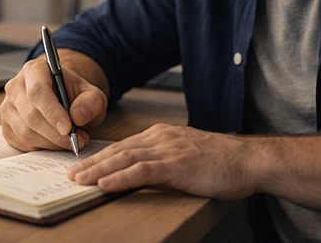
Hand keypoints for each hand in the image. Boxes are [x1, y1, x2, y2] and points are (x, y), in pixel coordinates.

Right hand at [0, 57, 107, 151]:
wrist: (63, 99)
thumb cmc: (75, 95)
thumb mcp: (92, 94)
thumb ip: (91, 102)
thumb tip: (77, 116)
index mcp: (34, 70)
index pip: (38, 91)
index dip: (52, 112)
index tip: (68, 128)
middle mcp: (16, 87)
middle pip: (31, 115)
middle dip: (56, 134)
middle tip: (77, 140)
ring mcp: (8, 107)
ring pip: (26, 133)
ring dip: (51, 143)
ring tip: (70, 141)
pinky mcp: (6, 126)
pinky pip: (22, 144)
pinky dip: (42, 148)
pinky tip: (55, 142)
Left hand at [67, 123, 257, 199]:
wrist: (249, 160)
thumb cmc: (223, 162)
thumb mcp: (187, 155)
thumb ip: (165, 159)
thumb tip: (143, 172)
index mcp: (163, 135)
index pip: (124, 146)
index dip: (102, 156)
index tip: (83, 165)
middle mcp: (161, 138)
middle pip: (118, 150)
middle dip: (92, 163)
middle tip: (71, 173)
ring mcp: (168, 150)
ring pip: (124, 159)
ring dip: (98, 170)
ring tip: (79, 180)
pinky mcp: (177, 165)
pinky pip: (141, 171)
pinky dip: (119, 177)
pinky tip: (104, 184)